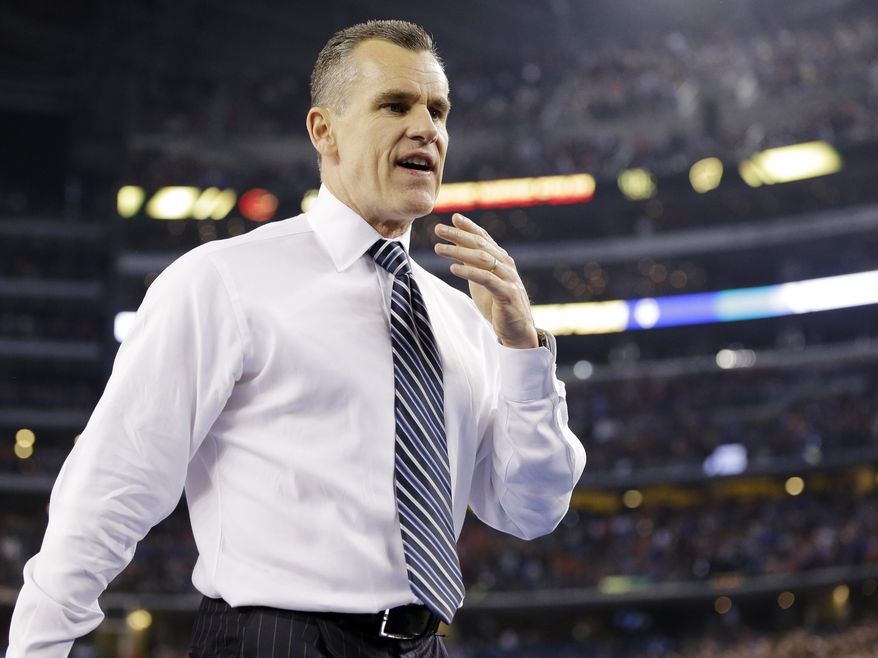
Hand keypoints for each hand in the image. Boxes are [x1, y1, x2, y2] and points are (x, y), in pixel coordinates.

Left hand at [434, 213, 538, 348]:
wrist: (516, 330)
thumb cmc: (498, 305)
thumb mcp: (482, 281)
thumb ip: (473, 264)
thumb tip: (455, 247)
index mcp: (501, 260)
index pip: (484, 238)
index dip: (469, 226)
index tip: (454, 217)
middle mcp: (506, 265)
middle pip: (480, 245)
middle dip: (458, 235)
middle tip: (438, 229)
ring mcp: (508, 278)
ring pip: (482, 259)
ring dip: (458, 251)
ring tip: (439, 248)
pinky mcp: (507, 293)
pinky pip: (486, 279)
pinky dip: (469, 272)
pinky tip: (453, 268)